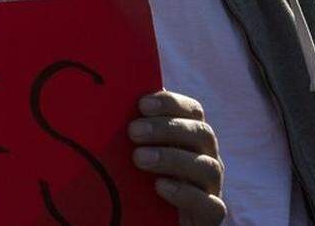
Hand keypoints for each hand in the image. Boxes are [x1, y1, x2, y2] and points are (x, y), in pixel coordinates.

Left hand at [129, 91, 225, 224]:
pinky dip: (185, 193)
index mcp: (188, 135)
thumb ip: (129, 129)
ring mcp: (210, 186)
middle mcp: (204, 156)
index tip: (142, 104)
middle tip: (133, 132)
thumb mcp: (128, 151)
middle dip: (166, 128)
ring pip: (207, 166)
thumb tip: (104, 100)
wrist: (146, 219)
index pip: (191, 110)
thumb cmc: (133, 179)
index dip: (170, 103)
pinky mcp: (210, 214)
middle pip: (201, 133)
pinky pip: (209, 204)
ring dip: (172, 158)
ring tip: (139, 158)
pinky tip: (160, 187)